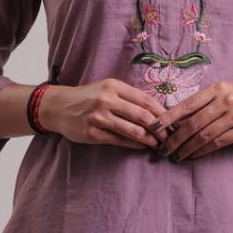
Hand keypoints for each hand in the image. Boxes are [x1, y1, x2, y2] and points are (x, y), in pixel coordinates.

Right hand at [44, 79, 164, 148]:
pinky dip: (135, 145)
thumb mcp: (107, 89)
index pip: (145, 100)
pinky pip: (120, 140)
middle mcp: (106, 100)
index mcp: (113, 86)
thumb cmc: (88, 98)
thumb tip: (157, 110)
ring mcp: (99, 117)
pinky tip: (143, 146)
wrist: (59, 107)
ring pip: (133, 131)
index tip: (172, 121)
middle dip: (160, 128)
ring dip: (150, 139)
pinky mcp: (92, 133)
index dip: (162, 113)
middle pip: (142, 116)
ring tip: (159, 144)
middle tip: (169, 136)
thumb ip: (129, 97)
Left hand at [153, 81, 232, 160]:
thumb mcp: (226, 91)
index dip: (168, 117)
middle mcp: (225, 99)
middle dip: (174, 139)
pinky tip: (193, 156)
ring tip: (175, 156)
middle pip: (193, 123)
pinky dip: (202, 151)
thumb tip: (176, 119)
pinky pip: (218, 143)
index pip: (187, 104)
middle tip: (162, 149)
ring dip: (186, 148)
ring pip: (204, 136)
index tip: (153, 127)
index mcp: (217, 87)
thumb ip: (205, 102)